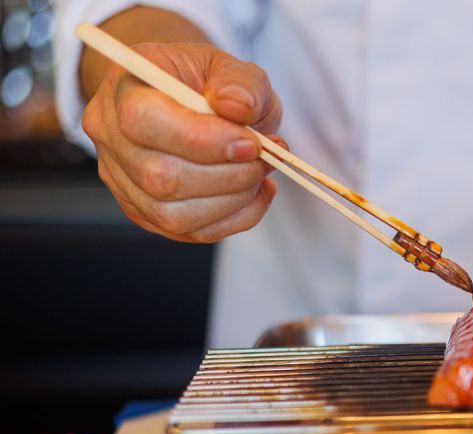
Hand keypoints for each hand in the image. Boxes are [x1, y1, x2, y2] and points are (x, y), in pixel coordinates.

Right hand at [82, 42, 283, 242]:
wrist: (190, 100)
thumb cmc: (206, 83)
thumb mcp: (231, 66)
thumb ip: (241, 82)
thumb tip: (238, 106)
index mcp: (123, 88)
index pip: (142, 120)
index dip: (202, 140)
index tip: (251, 144)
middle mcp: (110, 137)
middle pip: (159, 176)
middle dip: (229, 175)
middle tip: (264, 159)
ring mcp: (121, 180)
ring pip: (174, 214)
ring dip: (234, 199)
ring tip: (260, 173)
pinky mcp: (144, 212)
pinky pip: (191, 231)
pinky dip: (235, 217)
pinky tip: (253, 193)